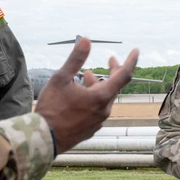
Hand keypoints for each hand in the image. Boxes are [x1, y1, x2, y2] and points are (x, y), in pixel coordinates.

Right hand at [34, 37, 137, 152]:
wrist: (44, 139)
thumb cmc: (51, 108)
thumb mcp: (60, 79)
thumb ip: (75, 59)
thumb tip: (86, 40)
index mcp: (101, 97)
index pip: (124, 75)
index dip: (131, 61)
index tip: (135, 51)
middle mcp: (104, 110)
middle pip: (115, 87)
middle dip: (113, 71)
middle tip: (110, 60)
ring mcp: (98, 122)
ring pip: (104, 99)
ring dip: (99, 85)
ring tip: (87, 76)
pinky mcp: (91, 129)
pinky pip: (97, 110)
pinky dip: (93, 99)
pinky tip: (80, 96)